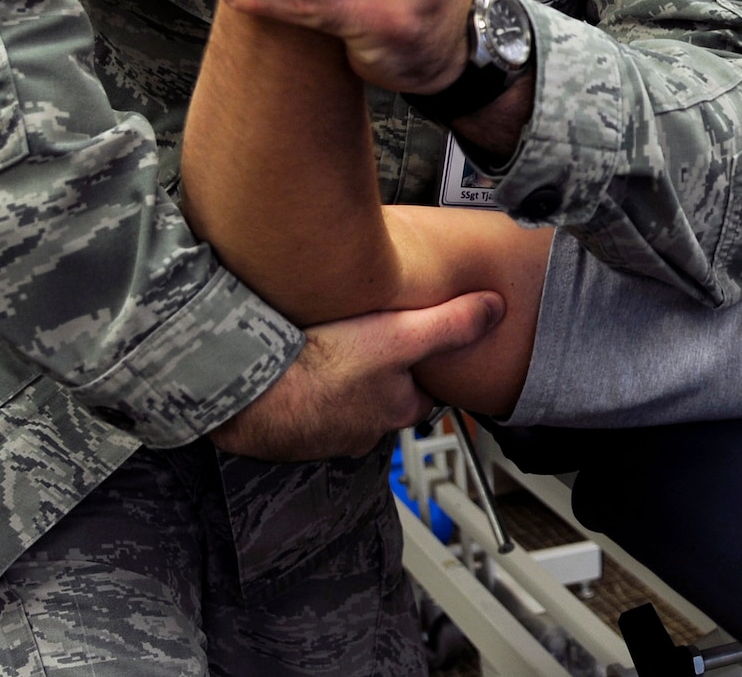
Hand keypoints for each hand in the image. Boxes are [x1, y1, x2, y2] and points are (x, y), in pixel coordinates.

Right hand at [210, 292, 503, 461]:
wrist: (247, 391)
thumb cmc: (321, 368)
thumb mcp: (400, 335)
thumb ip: (449, 324)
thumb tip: (495, 309)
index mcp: (396, 409)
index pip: (424, 389)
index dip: (423, 363)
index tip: (414, 340)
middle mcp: (362, 430)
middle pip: (383, 395)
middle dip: (377, 370)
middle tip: (365, 335)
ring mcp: (322, 433)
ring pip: (342, 401)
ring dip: (337, 378)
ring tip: (328, 345)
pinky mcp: (284, 428)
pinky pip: (301, 404)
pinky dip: (301, 386)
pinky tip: (293, 361)